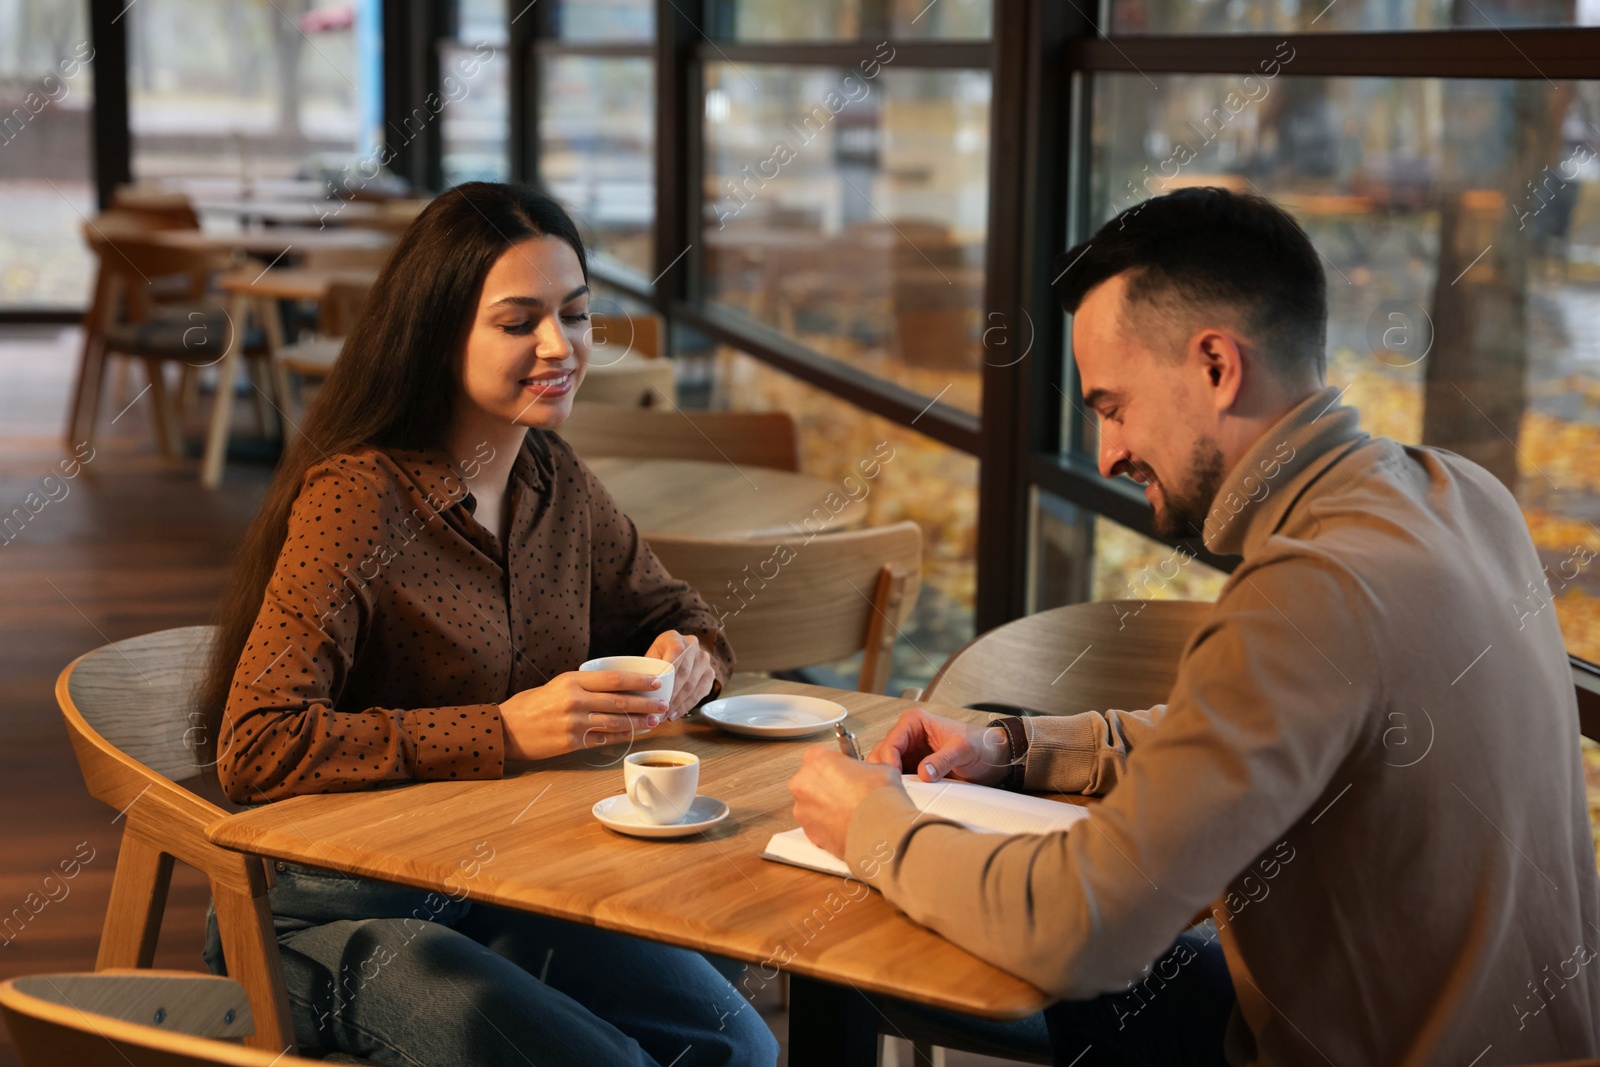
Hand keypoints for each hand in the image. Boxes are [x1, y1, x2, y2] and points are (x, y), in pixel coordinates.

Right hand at [500, 670, 668, 760]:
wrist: (506, 729)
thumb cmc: (531, 705)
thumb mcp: (557, 685)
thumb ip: (583, 686)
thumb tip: (614, 687)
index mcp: (572, 681)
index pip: (613, 678)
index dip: (638, 680)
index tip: (656, 682)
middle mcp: (575, 700)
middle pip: (619, 701)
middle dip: (646, 703)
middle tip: (663, 704)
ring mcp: (574, 723)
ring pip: (615, 721)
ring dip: (639, 722)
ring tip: (654, 721)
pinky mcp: (572, 743)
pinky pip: (603, 739)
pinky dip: (622, 736)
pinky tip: (635, 734)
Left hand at [644, 630, 715, 719]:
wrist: (671, 656)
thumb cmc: (655, 660)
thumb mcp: (647, 659)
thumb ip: (646, 671)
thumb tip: (640, 691)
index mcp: (674, 638)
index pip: (676, 653)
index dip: (669, 673)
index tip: (658, 691)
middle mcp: (692, 645)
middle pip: (685, 672)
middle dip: (671, 694)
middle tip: (659, 709)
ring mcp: (704, 659)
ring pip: (693, 684)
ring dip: (678, 703)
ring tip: (665, 715)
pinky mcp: (710, 674)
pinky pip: (700, 692)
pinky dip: (687, 705)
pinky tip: (675, 714)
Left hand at [789, 747, 902, 857]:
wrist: (880, 831)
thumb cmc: (878, 800)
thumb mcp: (880, 767)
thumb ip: (865, 767)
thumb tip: (869, 772)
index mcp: (817, 759)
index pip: (821, 754)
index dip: (837, 763)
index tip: (844, 770)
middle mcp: (803, 782)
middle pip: (813, 778)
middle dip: (828, 784)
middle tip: (848, 790)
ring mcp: (802, 808)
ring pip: (811, 802)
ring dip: (826, 804)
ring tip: (848, 809)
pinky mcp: (808, 831)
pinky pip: (815, 822)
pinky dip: (827, 823)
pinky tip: (844, 822)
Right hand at [868, 708, 1010, 785]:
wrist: (994, 758)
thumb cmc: (980, 746)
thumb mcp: (963, 750)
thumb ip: (943, 760)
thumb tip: (923, 774)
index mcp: (914, 722)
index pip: (891, 742)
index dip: (890, 761)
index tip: (895, 779)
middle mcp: (907, 735)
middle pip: (882, 754)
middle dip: (884, 772)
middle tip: (893, 790)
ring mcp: (908, 753)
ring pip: (886, 768)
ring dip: (889, 781)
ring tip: (897, 795)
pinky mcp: (912, 768)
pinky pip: (897, 778)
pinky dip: (896, 787)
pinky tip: (901, 797)